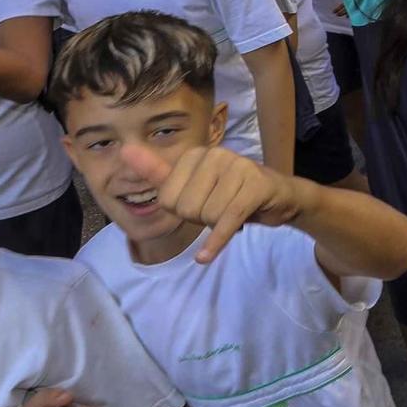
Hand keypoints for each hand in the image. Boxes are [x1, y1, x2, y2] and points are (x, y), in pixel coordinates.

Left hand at [116, 144, 301, 263]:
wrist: (281, 197)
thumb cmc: (231, 193)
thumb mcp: (192, 184)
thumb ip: (158, 172)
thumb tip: (125, 151)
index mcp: (196, 154)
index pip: (168, 200)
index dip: (184, 212)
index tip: (204, 203)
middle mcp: (216, 154)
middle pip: (187, 209)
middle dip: (201, 219)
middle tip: (220, 210)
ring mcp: (239, 167)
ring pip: (208, 216)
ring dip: (218, 226)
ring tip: (233, 213)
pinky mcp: (256, 186)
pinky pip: (228, 221)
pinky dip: (216, 243)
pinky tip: (205, 256)